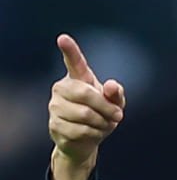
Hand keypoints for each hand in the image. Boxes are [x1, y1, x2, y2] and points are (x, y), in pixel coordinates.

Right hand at [47, 33, 125, 179]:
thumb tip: (112, 86)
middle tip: (118, 116)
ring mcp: (55, 106)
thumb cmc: (101, 115)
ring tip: (103, 124)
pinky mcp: (55, 125)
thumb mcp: (115, 104)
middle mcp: (62, 88)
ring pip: (85, 114)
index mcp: (78, 78)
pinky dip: (95, 134)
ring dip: (102, 123)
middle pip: (85, 94)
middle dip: (106, 107)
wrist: (86, 141)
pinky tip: (93, 133)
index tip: (63, 38)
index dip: (70, 50)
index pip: (74, 62)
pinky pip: (81, 130)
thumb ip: (116, 94)